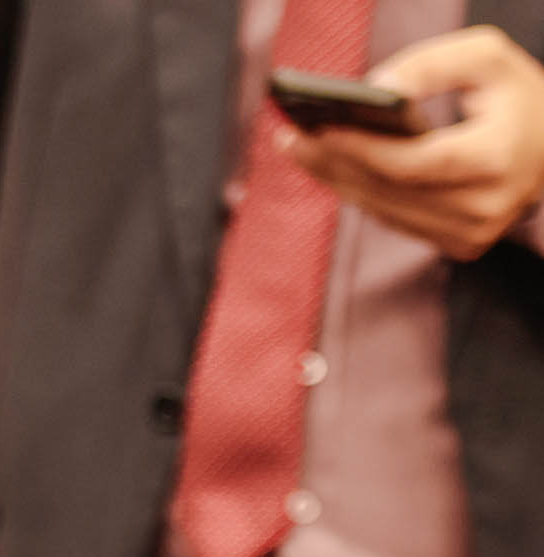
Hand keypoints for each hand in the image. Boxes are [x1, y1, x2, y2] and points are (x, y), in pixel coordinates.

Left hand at [283, 26, 543, 260]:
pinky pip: (395, 220)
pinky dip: (361, 193)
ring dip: (337, 180)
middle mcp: (485, 206)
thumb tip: (373, 88)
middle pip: (389, 191)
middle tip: (290, 137)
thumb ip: (432, 65)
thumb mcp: (488, 58)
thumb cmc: (519, 96)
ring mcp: (472, 233)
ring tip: (299, 148)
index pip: (415, 163)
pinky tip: (330, 168)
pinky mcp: (460, 245)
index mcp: (498, 159)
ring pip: (384, 210)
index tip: (318, 129)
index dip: (362, 149)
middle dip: (333, 163)